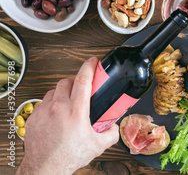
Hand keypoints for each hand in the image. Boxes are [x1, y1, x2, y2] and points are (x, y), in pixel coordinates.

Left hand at [17, 58, 118, 174]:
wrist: (45, 168)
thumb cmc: (67, 157)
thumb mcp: (98, 146)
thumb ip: (111, 133)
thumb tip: (115, 127)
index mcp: (76, 111)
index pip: (83, 80)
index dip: (89, 66)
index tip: (93, 61)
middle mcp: (58, 108)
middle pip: (67, 81)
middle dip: (76, 81)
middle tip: (82, 87)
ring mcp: (44, 111)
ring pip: (54, 91)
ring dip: (63, 92)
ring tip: (69, 102)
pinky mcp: (34, 117)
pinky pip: (43, 103)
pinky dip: (51, 104)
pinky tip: (57, 114)